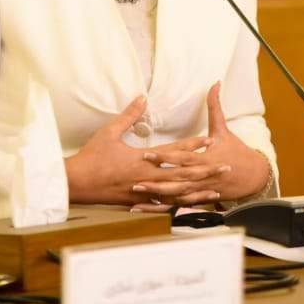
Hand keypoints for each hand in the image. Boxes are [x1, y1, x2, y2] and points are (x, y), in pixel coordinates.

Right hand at [64, 95, 224, 206]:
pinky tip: (190, 205)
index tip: (209, 141)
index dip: (192, 146)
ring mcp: (144, 193)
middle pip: (182, 174)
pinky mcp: (138, 203)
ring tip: (215, 189)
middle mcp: (147, 177)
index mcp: (141, 159)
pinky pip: (164, 205)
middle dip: (205, 170)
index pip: (173, 152)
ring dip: (198, 190)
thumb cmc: (92, 157)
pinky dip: (179, 205)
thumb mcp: (109, 131)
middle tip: (225, 168)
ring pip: (177, 193)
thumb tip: (143, 98)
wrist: (78, 183)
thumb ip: (129, 115)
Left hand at [131, 82, 270, 211]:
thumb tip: (215, 83)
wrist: (253, 176)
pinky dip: (164, 208)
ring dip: (157, 197)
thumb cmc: (236, 150)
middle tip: (135, 181)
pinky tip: (148, 209)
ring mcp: (201, 190)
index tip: (147, 154)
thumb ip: (215, 106)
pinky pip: (179, 205)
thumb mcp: (223, 128)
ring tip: (137, 197)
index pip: (182, 157)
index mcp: (206, 158)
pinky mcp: (199, 199)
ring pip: (176, 196)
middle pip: (176, 180)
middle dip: (156, 182)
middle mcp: (202, 176)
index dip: (165, 156)